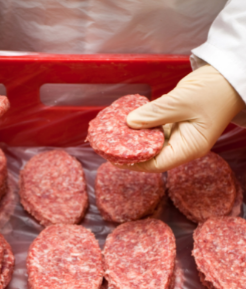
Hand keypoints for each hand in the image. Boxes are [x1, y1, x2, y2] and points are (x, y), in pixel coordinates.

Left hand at [121, 65, 244, 172]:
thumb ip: (155, 114)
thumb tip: (129, 123)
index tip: (114, 158)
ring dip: (134, 139)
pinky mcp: (176, 125)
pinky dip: (142, 127)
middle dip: (131, 152)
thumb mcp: (182, 101)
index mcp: (189, 148)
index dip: (135, 163)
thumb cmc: (214, 90)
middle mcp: (183, 146)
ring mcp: (180, 136)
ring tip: (114, 136)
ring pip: (152, 143)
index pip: (157, 163)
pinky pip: (155, 130)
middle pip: (152, 156)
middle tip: (109, 147)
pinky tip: (128, 123)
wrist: (229, 75)